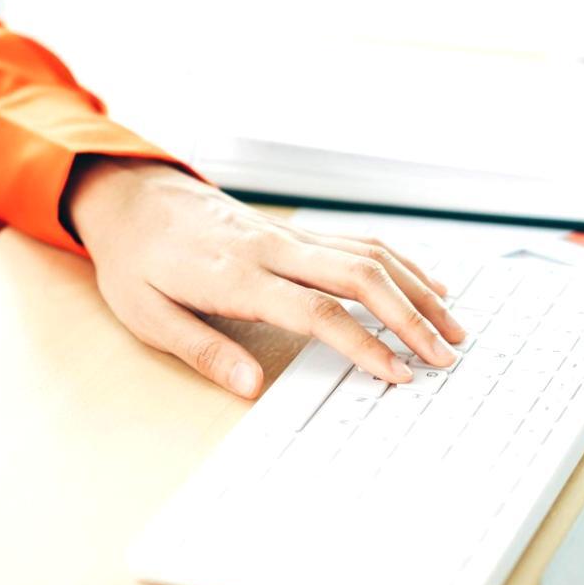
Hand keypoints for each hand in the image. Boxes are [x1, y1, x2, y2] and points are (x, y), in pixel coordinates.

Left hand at [65, 157, 465, 396]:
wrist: (131, 197)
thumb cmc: (136, 262)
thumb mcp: (147, 316)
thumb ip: (202, 350)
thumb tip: (251, 387)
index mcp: (236, 277)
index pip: (317, 311)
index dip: (364, 344)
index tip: (398, 373)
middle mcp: (271, 250)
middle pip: (359, 276)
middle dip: (411, 317)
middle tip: (446, 355)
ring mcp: (287, 235)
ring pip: (368, 254)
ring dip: (416, 289)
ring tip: (452, 327)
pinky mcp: (293, 231)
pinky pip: (357, 242)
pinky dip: (399, 262)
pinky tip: (425, 285)